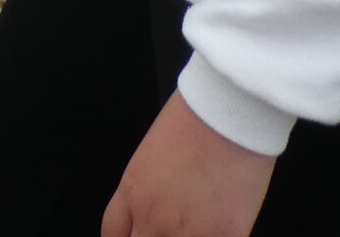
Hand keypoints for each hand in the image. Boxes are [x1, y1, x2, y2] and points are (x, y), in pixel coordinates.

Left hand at [102, 93, 276, 236]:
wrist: (226, 115)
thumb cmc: (193, 120)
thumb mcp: (152, 155)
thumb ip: (149, 188)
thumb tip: (158, 204)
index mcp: (132, 193)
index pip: (113, 233)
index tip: (137, 232)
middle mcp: (154, 219)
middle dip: (150, 236)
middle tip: (167, 226)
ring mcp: (188, 233)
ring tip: (196, 222)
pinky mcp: (224, 236)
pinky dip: (216, 236)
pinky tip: (220, 226)